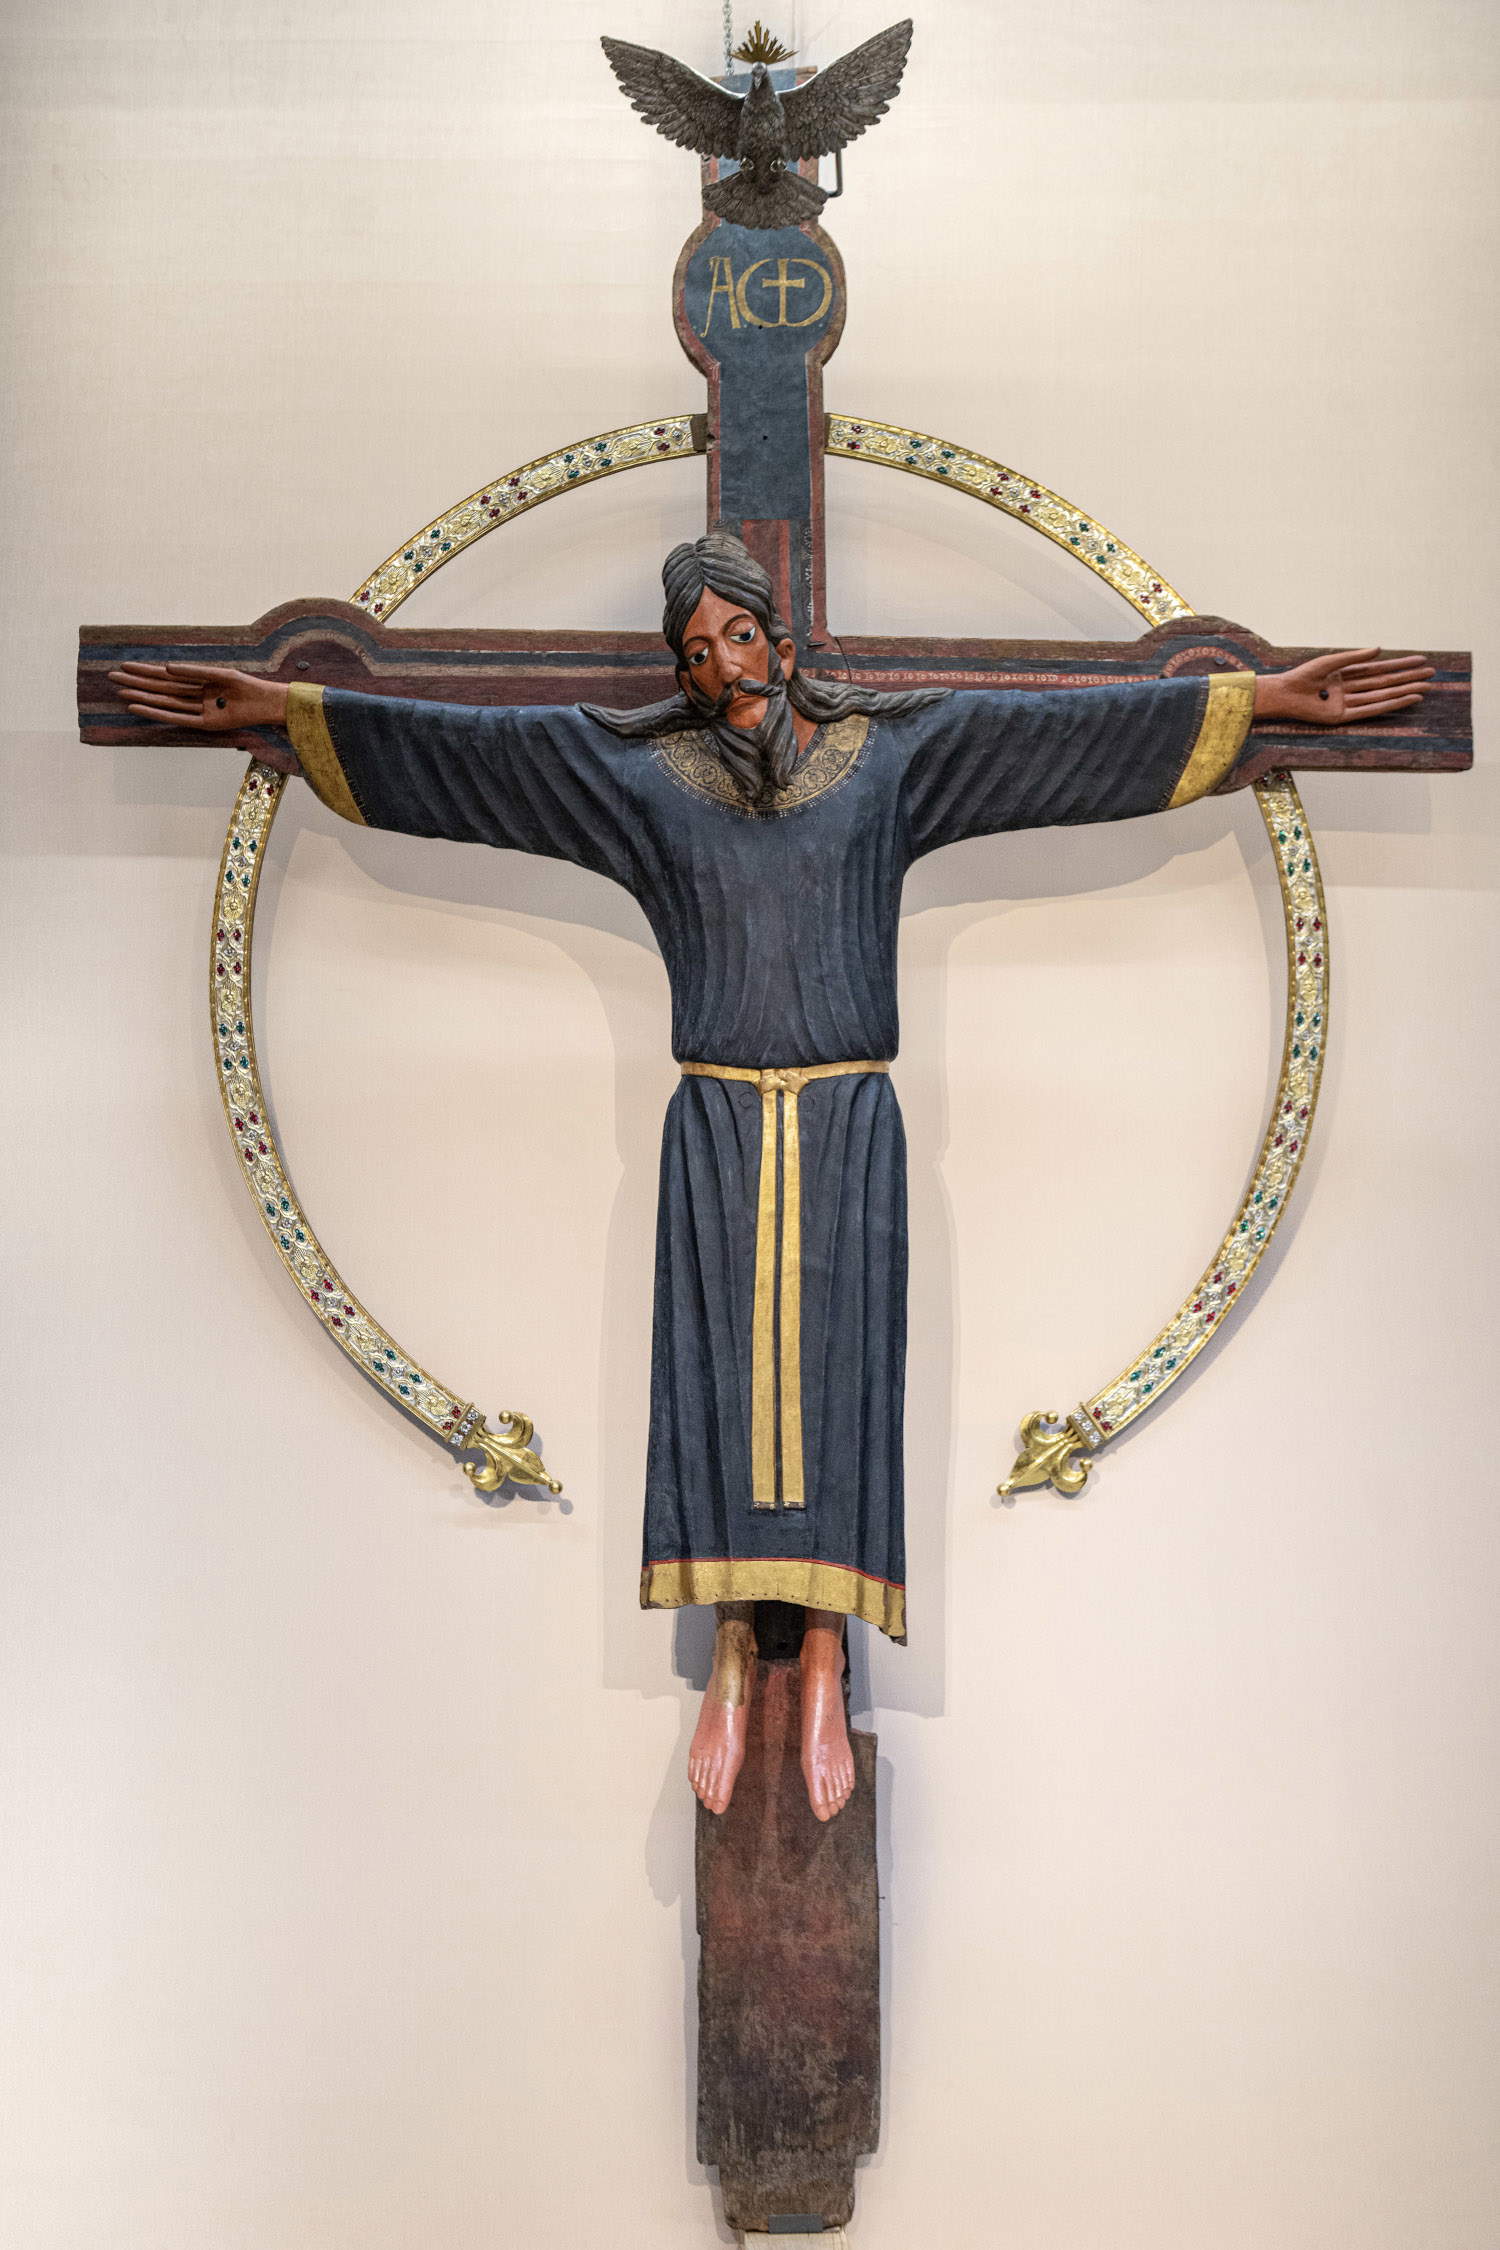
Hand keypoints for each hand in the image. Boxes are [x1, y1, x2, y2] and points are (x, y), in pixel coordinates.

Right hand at [107, 662, 299, 774]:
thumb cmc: (247, 685)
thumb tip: (166, 668)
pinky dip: (160, 713)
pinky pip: (178, 718)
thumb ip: (193, 672)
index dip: (145, 672)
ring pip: (165, 702)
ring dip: (143, 697)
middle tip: (112, 678)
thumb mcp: (220, 674)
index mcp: (198, 682)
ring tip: (121, 692)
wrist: (267, 702)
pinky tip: (142, 708)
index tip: (125, 666)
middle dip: (137, 683)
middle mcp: (195, 697)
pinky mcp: (205, 724)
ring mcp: (198, 711)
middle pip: (160, 689)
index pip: (166, 676)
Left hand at [1253, 648, 1432, 726]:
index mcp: (1346, 675)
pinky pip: (1370, 710)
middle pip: (1384, 683)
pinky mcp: (1343, 717)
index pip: (1378, 669)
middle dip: (1407, 678)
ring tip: (1424, 688)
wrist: (1284, 694)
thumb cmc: (1302, 676)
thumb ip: (1355, 657)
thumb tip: (1380, 649)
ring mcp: (1348, 704)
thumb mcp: (1331, 662)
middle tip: (1431, 674)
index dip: (1399, 664)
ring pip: (1381, 696)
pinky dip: (1388, 705)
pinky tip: (1405, 700)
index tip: (1419, 660)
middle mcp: (1350, 690)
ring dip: (1403, 692)